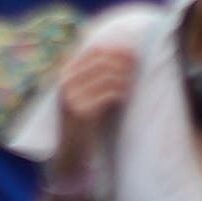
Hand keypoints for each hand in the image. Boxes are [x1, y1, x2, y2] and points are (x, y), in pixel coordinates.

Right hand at [51, 39, 138, 168]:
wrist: (69, 149)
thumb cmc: (81, 118)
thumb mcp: (80, 92)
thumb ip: (92, 75)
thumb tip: (121, 55)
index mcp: (65, 74)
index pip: (92, 52)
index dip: (114, 50)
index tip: (130, 53)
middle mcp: (66, 83)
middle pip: (101, 62)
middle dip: (122, 62)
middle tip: (137, 67)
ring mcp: (72, 97)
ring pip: (106, 77)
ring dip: (123, 77)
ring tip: (132, 82)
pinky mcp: (82, 112)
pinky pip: (107, 95)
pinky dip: (119, 92)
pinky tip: (125, 96)